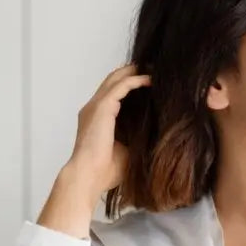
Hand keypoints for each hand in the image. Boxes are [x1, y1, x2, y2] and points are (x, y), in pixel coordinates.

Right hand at [64, 64, 150, 198]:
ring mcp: (95, 106)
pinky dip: (136, 80)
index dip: (128, 84)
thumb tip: (158, 134)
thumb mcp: (127, 150)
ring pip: (115, 78)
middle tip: (153, 68)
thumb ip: (136, 137)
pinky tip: (151, 79)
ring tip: (154, 69)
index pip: (112, 93)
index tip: (149, 81)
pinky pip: (121, 86)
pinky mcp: (101, 108)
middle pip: (112, 80)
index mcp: (96, 119)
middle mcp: (93, 109)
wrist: (88, 177)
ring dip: (135, 71)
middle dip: (131, 71)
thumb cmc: (106, 171)